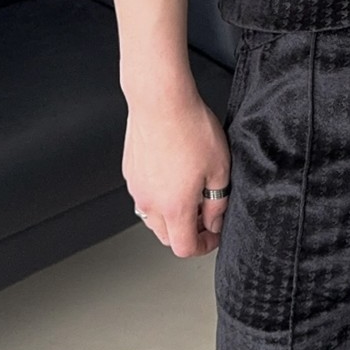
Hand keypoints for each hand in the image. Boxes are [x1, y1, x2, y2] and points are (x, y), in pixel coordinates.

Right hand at [122, 81, 231, 256]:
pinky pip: (144, 194)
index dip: (203, 246)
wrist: (160, 101)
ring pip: (153, 216)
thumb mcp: (219, 168)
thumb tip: (214, 221)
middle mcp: (150, 203)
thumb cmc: (190, 128)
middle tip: (206, 212)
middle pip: (167, 236)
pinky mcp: (130, 172)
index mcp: (174, 207)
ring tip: (190, 191)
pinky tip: (174, 173)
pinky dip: (159, 195)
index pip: (184, 248)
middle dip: (188, 232)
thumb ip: (218, 202)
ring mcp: (136, 188)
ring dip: (172, 214)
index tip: (213, 234)